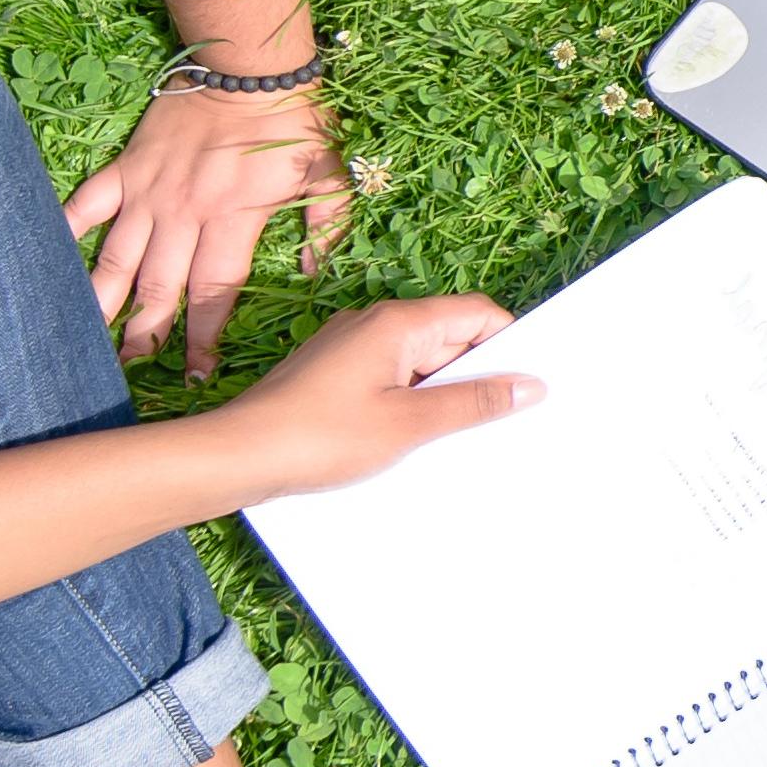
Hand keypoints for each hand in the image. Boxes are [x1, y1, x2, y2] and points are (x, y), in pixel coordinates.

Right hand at [67, 81, 344, 377]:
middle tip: (131, 370)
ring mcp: (149, 192)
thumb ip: (327, 226)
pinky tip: (49, 261)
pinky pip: (87, 204)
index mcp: (234, 220)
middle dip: (146, 334)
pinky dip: (67, 230)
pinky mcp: (126, 167)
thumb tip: (315, 275)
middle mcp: (185, 214)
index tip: (196, 373)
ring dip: (104, 301)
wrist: (246, 64)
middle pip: (159, 288)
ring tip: (89, 337)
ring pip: (118, 258)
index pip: (214, 293)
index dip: (203, 338)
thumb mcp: (328, 173)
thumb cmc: (293, 120)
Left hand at [200, 297, 539, 497]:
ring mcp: (349, 346)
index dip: (508, 342)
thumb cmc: (320, 436)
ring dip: (442, 391)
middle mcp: (373, 322)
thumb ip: (472, 402)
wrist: (238, 454)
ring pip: (418, 359)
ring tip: (455, 434)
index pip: (476, 312)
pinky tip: (410, 437)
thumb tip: (528, 386)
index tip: (527, 383)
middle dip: (477, 371)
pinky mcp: (332, 372)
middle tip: (500, 417)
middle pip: (448, 333)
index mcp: (397, 322)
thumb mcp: (409, 424)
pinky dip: (410, 399)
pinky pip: (389, 375)